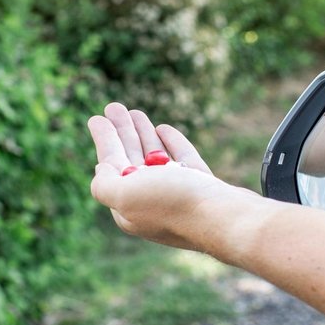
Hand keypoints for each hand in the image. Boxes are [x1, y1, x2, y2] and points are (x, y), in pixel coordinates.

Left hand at [88, 102, 242, 250]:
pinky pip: (183, 161)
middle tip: (114, 107)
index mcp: (129, 207)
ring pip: (155, 160)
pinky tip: (164, 130)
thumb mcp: (126, 195)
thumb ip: (105, 183)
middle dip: (121, 133)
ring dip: (143, 135)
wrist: (227, 217)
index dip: (104, 141)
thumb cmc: (175, 205)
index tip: (97, 118)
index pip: (111, 167)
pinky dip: (171, 144)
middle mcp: (151, 204)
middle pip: (131, 161)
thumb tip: (102, 169)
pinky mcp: (202, 188)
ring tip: (135, 112)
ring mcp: (179, 196)